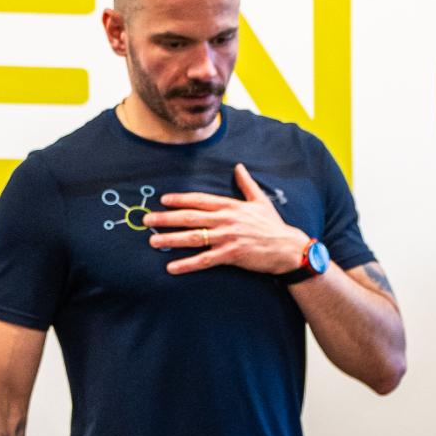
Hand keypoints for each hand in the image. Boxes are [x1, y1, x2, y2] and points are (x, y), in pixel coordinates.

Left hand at [152, 162, 312, 275]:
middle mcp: (225, 220)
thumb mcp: (260, 201)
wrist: (288, 248)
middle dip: (166, 218)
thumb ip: (246, 184)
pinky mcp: (231, 255)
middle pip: (189, 217)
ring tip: (153, 242)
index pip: (199, 200)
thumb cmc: (273, 226)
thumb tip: (239, 167)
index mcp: (230, 206)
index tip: (163, 200)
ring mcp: (227, 238)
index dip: (179, 199)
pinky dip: (187, 264)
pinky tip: (171, 267)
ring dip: (170, 240)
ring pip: (193, 237)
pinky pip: (204, 260)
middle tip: (147, 220)